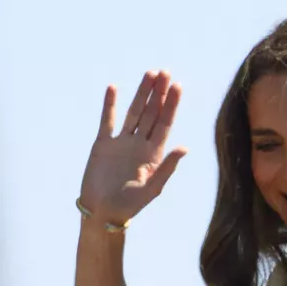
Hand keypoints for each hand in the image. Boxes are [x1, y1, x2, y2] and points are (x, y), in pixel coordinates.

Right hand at [79, 71, 186, 226]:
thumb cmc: (129, 206)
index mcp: (153, 155)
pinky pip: (107, 121)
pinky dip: (109, 105)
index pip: (164, 124)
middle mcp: (139, 145)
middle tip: (165, 72)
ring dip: (141, 94)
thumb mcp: (152, 189)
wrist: (102, 213)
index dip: (171, 105)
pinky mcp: (103, 145)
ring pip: (133, 113)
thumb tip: (184, 147)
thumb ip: (167, 168)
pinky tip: (113, 88)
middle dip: (159, 93)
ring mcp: (121, 143)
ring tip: (149, 74)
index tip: (177, 86)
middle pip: (152, 114)